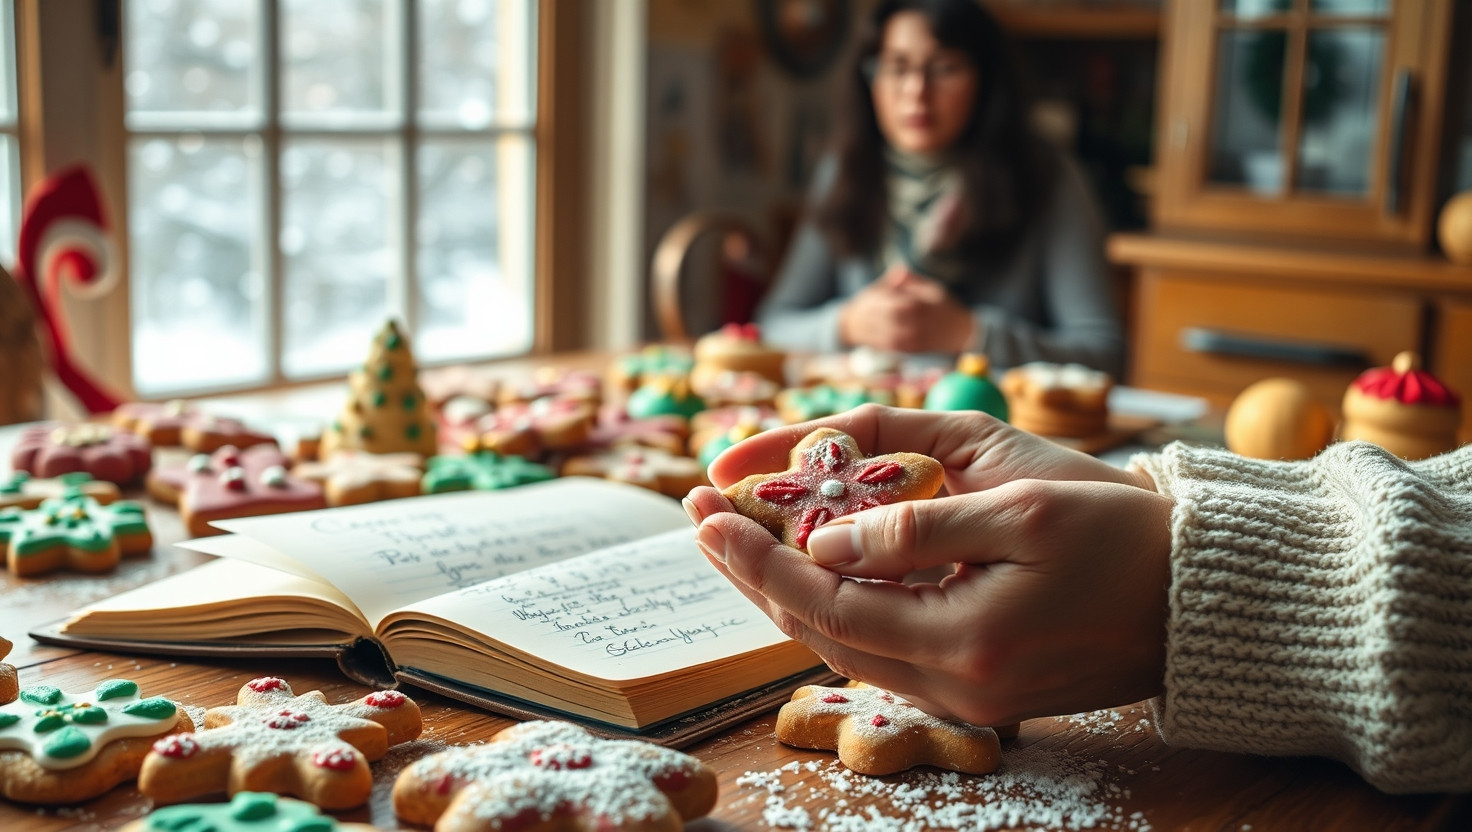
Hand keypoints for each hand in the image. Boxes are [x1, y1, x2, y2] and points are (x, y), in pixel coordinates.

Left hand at [686, 405, 1170, 724]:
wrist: (1200, 602)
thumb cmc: (1122, 540)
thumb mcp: (1019, 509)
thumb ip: (916, 526)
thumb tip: (824, 535)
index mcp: (963, 643)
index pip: (824, 602)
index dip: (757, 555)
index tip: (706, 507)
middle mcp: (953, 685)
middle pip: (818, 632)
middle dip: (752, 571)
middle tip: (700, 514)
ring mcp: (964, 694)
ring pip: (843, 644)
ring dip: (786, 587)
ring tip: (740, 532)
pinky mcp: (977, 686)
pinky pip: (881, 648)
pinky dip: (836, 604)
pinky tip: (812, 564)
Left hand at [839, 264, 974, 352]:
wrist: (960, 332)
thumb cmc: (944, 306)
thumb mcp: (931, 287)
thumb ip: (911, 280)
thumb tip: (896, 270)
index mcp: (920, 304)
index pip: (891, 300)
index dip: (880, 297)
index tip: (874, 293)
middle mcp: (917, 322)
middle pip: (886, 317)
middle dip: (873, 311)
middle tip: (866, 307)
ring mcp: (914, 338)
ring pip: (885, 333)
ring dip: (873, 326)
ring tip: (868, 319)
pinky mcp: (911, 349)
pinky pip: (890, 345)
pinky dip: (879, 339)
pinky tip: (874, 331)